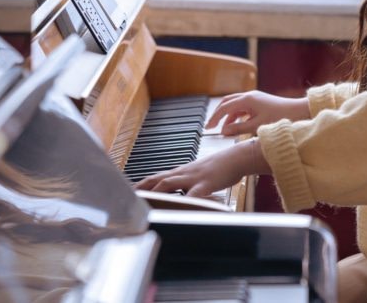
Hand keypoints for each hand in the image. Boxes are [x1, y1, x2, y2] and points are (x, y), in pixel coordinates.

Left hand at [134, 139, 270, 197]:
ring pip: (169, 184)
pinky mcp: (206, 183)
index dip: (143, 184)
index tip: (131, 191)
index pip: (157, 177)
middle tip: (128, 197)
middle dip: (142, 188)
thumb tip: (184, 193)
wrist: (237, 157)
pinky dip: (184, 202)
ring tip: (144, 201)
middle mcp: (184, 173)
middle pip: (157, 179)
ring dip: (155, 192)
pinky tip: (178, 209)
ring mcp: (193, 177)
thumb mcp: (202, 175)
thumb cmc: (222, 167)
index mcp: (182, 172)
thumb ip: (191, 184)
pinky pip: (193, 194)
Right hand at [206, 91, 310, 136]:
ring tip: (225, 129)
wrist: (298, 112)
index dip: (214, 118)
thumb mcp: (257, 126)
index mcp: (247, 100)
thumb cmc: (280, 118)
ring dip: (228, 115)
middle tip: (211, 125)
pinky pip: (243, 107)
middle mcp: (249, 96)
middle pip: (227, 102)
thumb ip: (238, 129)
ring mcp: (254, 98)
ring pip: (235, 104)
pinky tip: (237, 124)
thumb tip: (224, 131)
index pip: (224, 108)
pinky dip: (237, 115)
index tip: (208, 128)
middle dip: (218, 114)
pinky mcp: (259, 102)